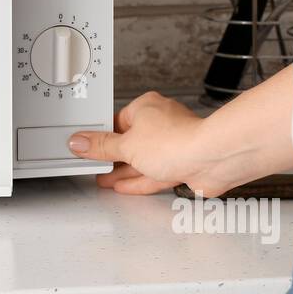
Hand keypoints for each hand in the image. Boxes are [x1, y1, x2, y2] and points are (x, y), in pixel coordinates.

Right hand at [68, 91, 224, 196]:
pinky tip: (124, 186)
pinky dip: (138, 180)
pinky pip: (154, 172)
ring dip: (123, 171)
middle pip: (129, 141)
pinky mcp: (181, 164)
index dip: (101, 136)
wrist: (211, 158)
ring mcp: (172, 145)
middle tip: (93, 165)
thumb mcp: (126, 145)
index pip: (116, 121)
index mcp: (146, 107)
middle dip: (112, 156)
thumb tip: (80, 142)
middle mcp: (161, 123)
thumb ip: (102, 147)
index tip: (87, 147)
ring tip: (104, 179)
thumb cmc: (176, 140)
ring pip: (141, 159)